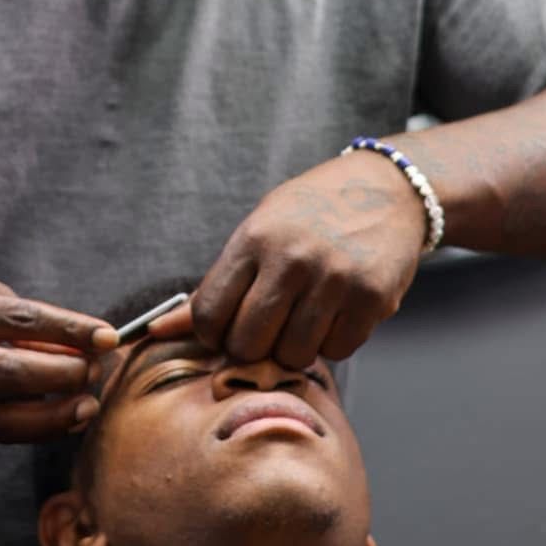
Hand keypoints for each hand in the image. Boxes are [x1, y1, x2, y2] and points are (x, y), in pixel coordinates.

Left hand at [186, 153, 428, 368]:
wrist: (388, 189)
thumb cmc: (311, 214)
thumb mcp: (258, 233)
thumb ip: (214, 286)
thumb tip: (157, 330)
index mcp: (254, 239)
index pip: (209, 316)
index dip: (215, 334)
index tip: (231, 326)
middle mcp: (292, 259)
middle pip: (248, 345)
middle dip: (254, 348)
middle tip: (270, 327)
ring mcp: (334, 279)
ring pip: (294, 355)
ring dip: (297, 346)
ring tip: (307, 314)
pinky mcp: (372, 298)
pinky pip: (339, 351)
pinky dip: (335, 341)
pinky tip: (339, 311)